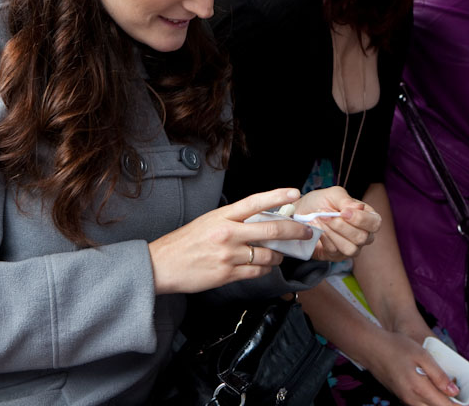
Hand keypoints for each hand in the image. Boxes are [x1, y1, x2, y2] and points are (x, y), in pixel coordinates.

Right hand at [147, 188, 312, 294]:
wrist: (163, 264)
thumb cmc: (186, 242)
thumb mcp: (209, 222)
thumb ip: (234, 221)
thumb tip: (261, 220)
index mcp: (222, 216)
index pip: (255, 202)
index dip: (277, 197)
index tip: (294, 194)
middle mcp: (228, 234)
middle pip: (270, 229)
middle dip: (293, 231)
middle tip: (305, 232)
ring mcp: (229, 255)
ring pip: (267, 254)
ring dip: (278, 255)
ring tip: (277, 254)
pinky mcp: (227, 274)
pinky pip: (257, 271)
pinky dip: (265, 268)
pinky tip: (263, 265)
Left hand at [294, 186, 380, 260]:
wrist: (300, 212)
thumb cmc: (320, 202)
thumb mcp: (333, 194)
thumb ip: (346, 200)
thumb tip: (358, 208)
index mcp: (367, 217)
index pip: (375, 223)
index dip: (361, 219)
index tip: (343, 212)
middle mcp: (363, 235)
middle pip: (362, 238)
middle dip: (341, 226)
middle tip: (324, 214)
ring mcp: (351, 247)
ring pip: (350, 248)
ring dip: (332, 233)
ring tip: (319, 219)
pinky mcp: (336, 256)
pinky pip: (334, 251)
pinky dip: (324, 238)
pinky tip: (316, 228)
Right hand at [363, 329, 468, 405]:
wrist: (370, 348)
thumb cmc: (395, 346)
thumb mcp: (421, 354)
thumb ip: (438, 374)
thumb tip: (454, 391)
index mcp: (418, 388)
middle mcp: (412, 399)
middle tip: (468, 404)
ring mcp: (406, 399)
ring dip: (442, 405)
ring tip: (455, 399)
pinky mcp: (402, 396)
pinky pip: (421, 405)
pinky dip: (433, 403)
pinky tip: (438, 395)